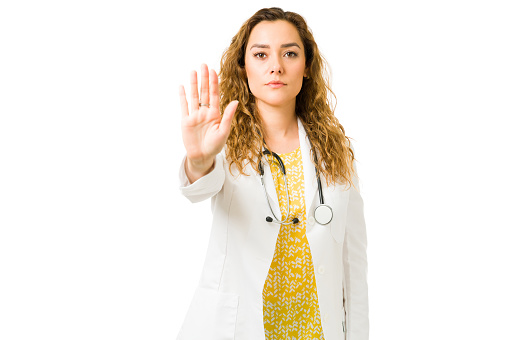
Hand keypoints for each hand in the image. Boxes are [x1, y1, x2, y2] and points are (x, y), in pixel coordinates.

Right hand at [180, 64, 237, 181]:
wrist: (202, 156)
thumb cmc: (215, 146)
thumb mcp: (224, 131)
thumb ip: (228, 116)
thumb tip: (235, 101)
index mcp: (215, 113)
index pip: (214, 95)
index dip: (214, 83)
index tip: (213, 71)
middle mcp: (205, 112)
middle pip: (204, 92)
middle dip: (204, 79)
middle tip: (203, 65)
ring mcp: (195, 115)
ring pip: (194, 96)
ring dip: (193, 84)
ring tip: (193, 71)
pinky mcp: (186, 120)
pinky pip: (184, 106)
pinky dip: (182, 96)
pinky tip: (182, 86)